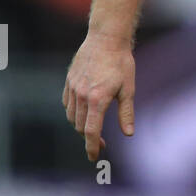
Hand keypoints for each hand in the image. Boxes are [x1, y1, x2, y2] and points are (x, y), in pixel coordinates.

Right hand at [63, 32, 135, 160]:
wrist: (106, 38)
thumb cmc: (121, 62)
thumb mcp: (128, 88)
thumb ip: (126, 113)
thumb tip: (128, 134)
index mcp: (98, 99)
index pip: (91, 131)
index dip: (92, 147)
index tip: (94, 157)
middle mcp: (82, 96)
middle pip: (80, 127)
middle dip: (89, 138)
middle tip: (101, 143)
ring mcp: (72, 88)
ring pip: (72, 117)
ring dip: (81, 126)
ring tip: (94, 127)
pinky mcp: (68, 81)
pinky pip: (67, 104)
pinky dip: (74, 112)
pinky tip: (84, 112)